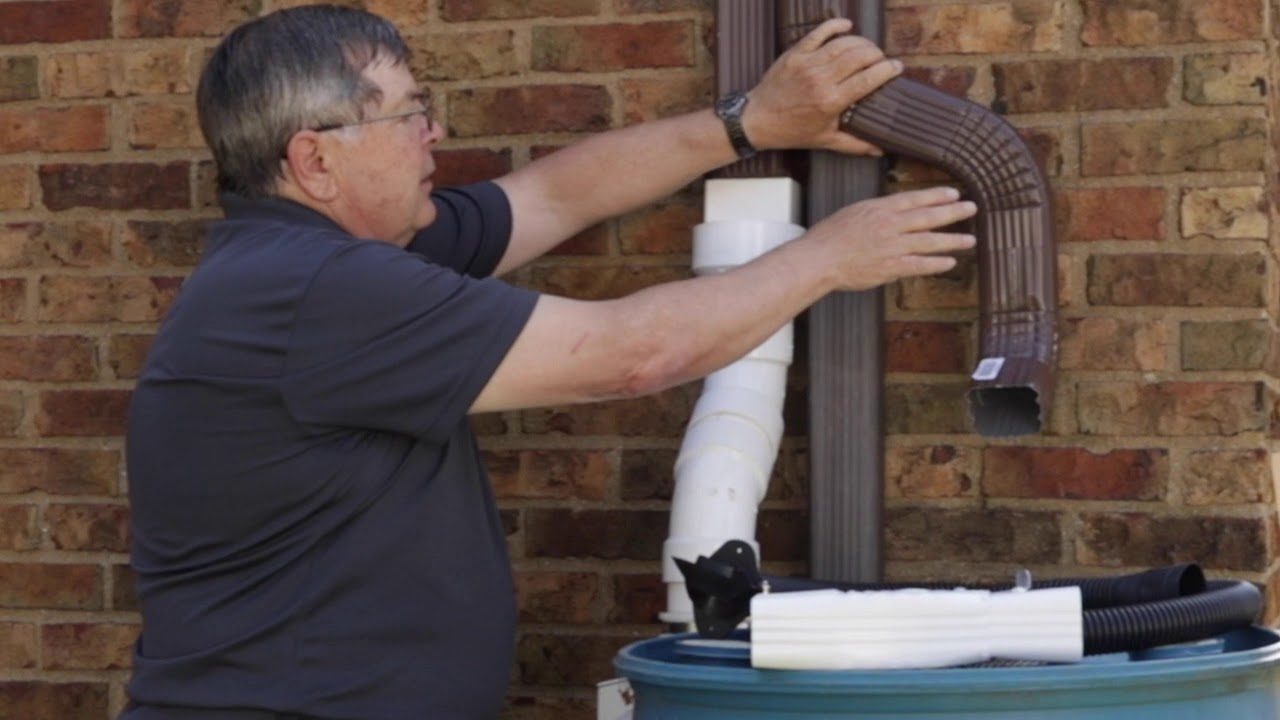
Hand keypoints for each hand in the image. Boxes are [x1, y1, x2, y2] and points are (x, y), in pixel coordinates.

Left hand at [743, 18, 900, 155]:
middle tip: (880, 60)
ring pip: (843, 43)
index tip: (897, 67)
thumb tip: (880, 150)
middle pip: (859, 56)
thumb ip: (855, 144)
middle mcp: (821, 79)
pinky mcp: (795, 53)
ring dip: (861, 42)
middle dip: (876, 55)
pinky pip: (819, 33)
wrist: (757, 120)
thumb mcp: (824, 140)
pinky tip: (847, 26)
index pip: (868, 79)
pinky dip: (835, 26)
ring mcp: (807, 63)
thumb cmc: (791, 131)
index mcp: (831, 101)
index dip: (887, 70)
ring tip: (868, 49)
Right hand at [802, 186, 977, 290]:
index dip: (936, 196)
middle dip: (952, 212)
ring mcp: (892, 246)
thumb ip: (876, 213)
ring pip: (929, 241)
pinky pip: (919, 265)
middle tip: (971, 208)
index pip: (915, 199)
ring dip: (952, 240)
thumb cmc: (828, 237)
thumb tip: (892, 213)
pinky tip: (950, 262)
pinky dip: (936, 264)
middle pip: (928, 216)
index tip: (953, 194)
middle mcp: (890, 225)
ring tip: (970, 240)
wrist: (819, 258)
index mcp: (880, 208)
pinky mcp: (890, 267)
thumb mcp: (853, 212)